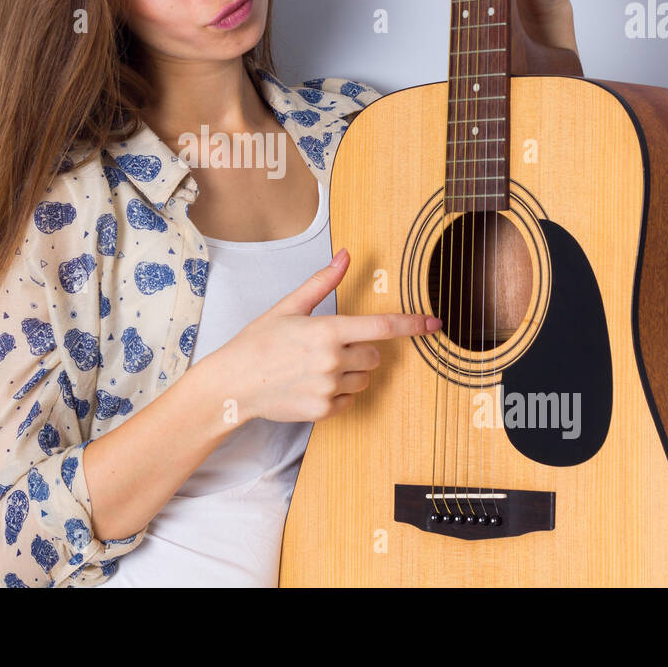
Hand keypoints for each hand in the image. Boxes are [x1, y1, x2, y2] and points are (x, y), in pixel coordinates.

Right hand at [208, 249, 441, 422]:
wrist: (234, 383)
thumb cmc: (258, 342)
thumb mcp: (289, 306)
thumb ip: (323, 282)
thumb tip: (345, 256)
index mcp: (327, 330)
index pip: (382, 326)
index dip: (412, 324)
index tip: (434, 323)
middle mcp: (332, 360)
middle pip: (376, 356)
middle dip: (363, 349)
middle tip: (332, 346)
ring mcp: (329, 388)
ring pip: (365, 379)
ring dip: (352, 372)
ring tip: (318, 366)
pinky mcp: (324, 410)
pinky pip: (350, 400)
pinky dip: (339, 392)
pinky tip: (313, 384)